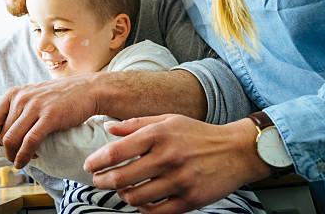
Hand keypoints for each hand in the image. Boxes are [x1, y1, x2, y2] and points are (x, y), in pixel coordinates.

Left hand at [0, 75, 99, 168]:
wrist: (87, 90)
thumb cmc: (61, 96)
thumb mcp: (33, 95)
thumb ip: (19, 107)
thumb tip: (5, 130)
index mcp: (14, 93)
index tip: (2, 146)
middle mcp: (21, 98)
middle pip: (1, 134)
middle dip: (6, 150)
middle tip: (15, 156)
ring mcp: (35, 107)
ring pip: (11, 139)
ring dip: (13, 156)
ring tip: (19, 161)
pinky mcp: (49, 117)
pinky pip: (29, 142)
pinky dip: (24, 156)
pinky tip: (25, 162)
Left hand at [83, 115, 271, 213]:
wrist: (236, 151)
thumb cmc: (197, 133)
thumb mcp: (167, 120)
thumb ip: (136, 124)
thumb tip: (108, 127)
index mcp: (158, 135)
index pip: (117, 152)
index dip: (97, 161)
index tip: (89, 166)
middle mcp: (167, 158)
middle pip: (121, 177)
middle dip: (102, 182)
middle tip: (98, 181)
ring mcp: (179, 181)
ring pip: (136, 197)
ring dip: (123, 195)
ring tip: (121, 189)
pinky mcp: (190, 200)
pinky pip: (156, 211)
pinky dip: (143, 208)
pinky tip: (141, 200)